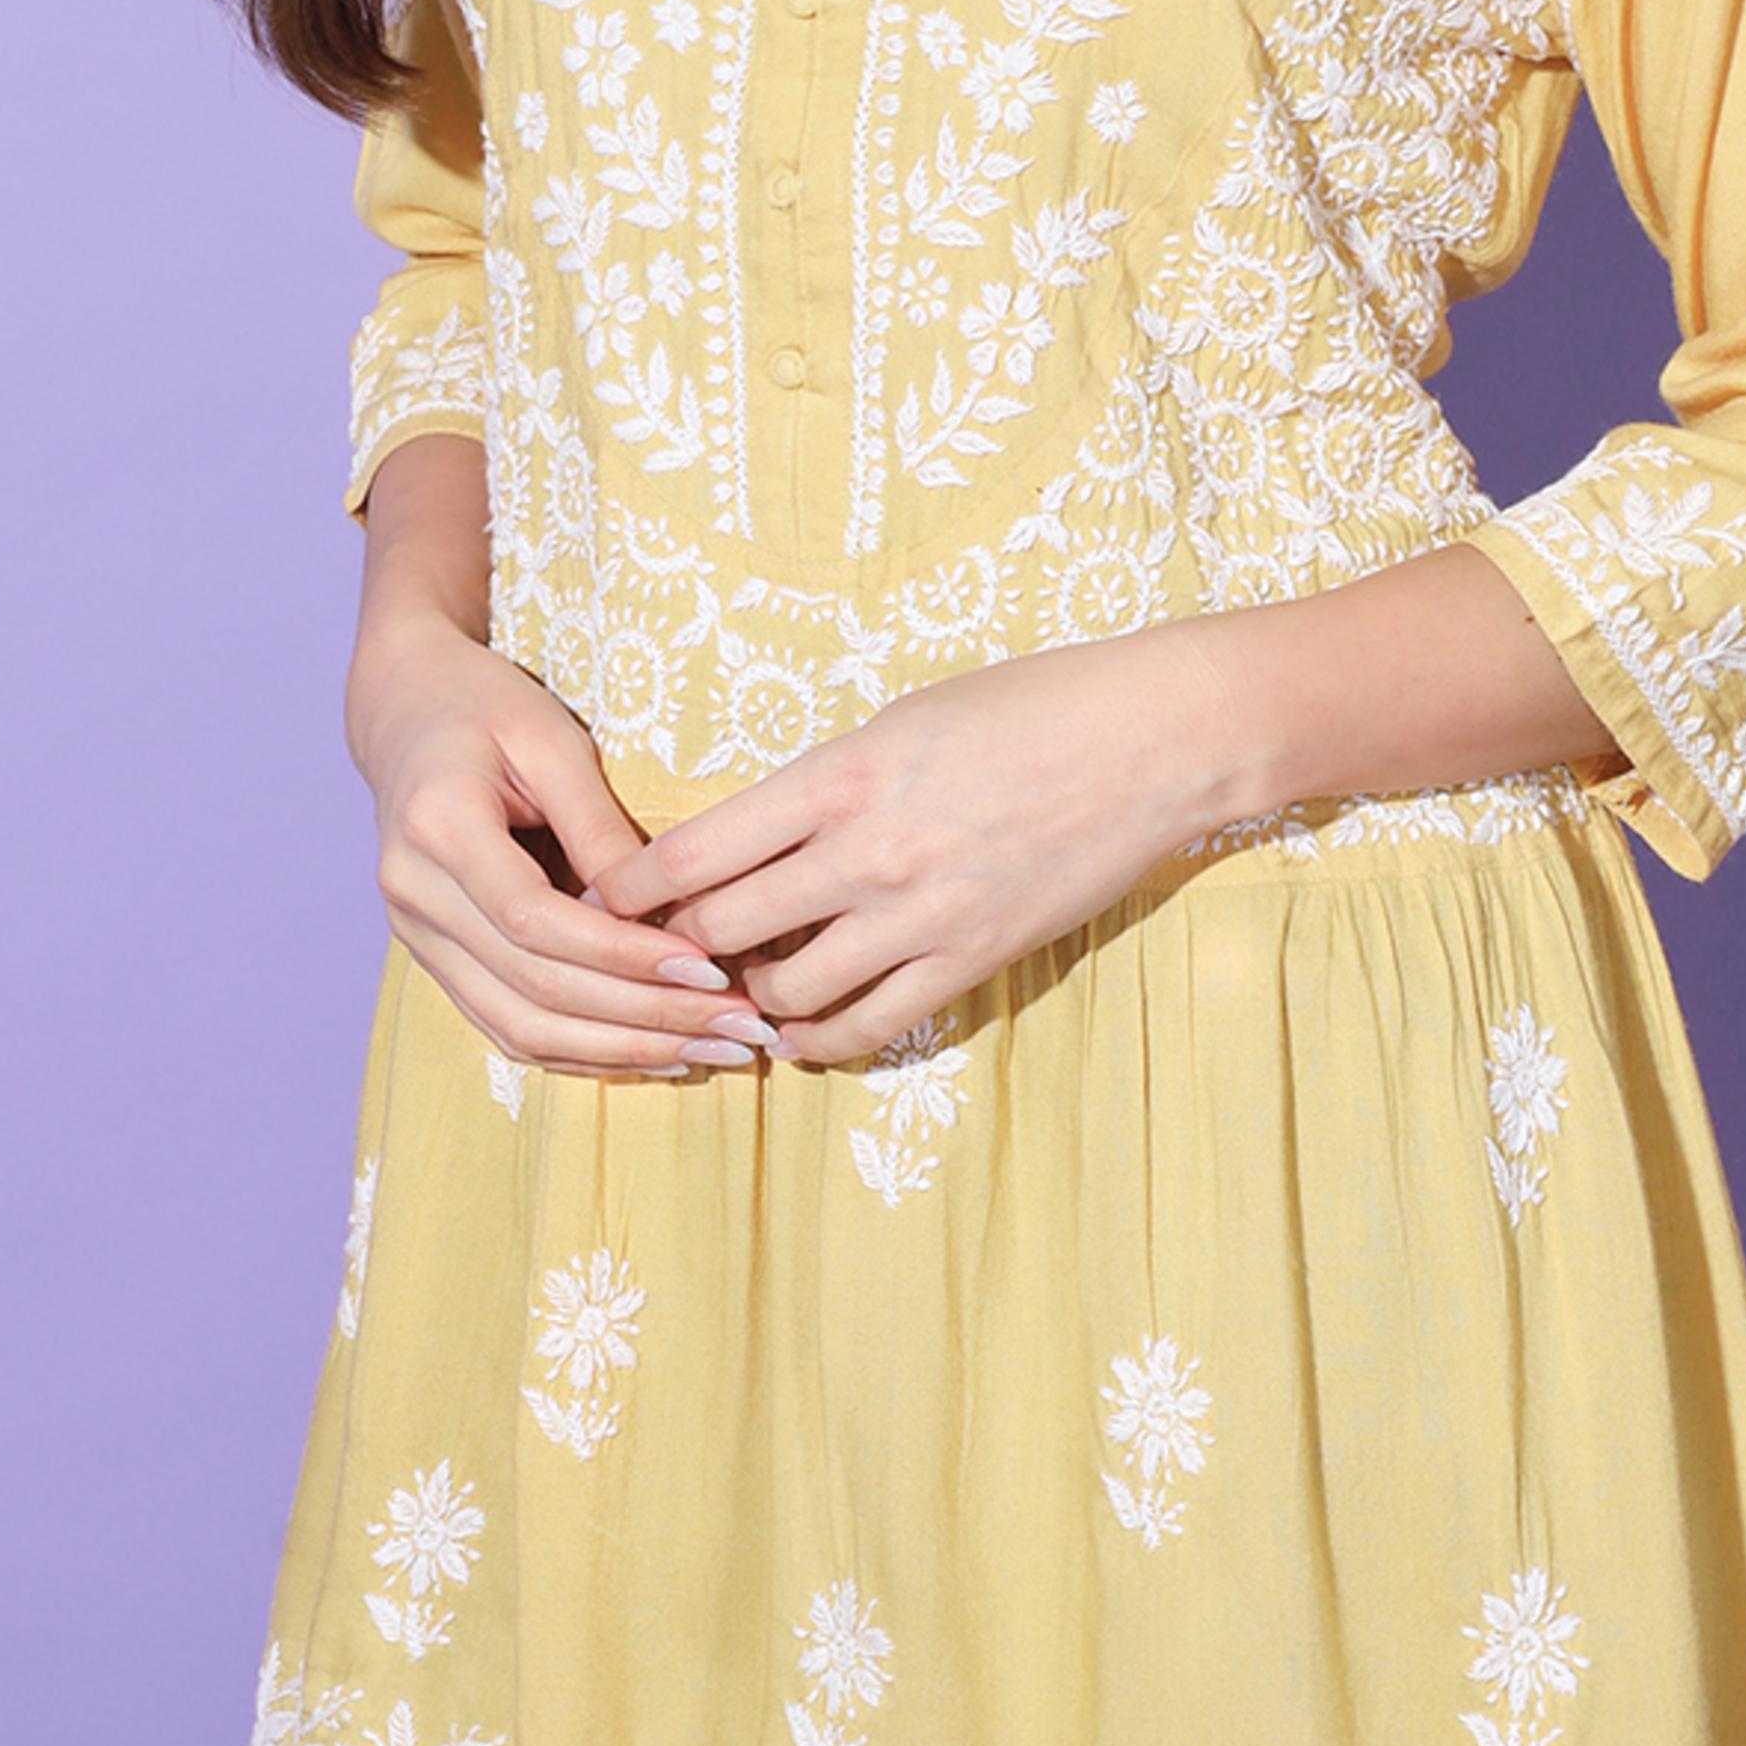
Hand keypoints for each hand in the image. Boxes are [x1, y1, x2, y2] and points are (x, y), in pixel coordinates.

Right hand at [348, 601, 780, 1080]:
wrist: (406, 711)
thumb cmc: (488, 706)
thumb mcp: (553, 741)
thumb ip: (600, 828)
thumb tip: (662, 912)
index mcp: (437, 827)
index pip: (535, 921)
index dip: (624, 956)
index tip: (709, 971)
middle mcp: (415, 895)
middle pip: (533, 988)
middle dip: (644, 1019)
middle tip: (738, 1029)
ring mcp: (416, 936)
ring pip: (519, 1027)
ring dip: (621, 1051)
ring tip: (711, 1052)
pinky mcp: (435, 959)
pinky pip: (507, 1027)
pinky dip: (582, 1051)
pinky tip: (654, 1052)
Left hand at [587, 625, 1247, 1063]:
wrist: (1148, 741)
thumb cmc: (1023, 706)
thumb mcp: (899, 719)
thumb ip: (821, 783)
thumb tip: (750, 838)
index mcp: (839, 775)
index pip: (695, 850)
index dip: (629, 887)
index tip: (597, 899)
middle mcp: (867, 852)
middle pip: (720, 927)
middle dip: (674, 946)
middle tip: (653, 950)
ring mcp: (920, 915)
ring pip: (783, 992)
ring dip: (745, 996)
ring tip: (733, 985)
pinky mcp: (971, 961)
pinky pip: (866, 1028)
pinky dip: (816, 1039)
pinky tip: (799, 1030)